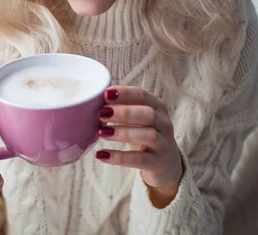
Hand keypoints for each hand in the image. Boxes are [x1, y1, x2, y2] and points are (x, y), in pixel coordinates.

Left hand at [95, 86, 182, 206]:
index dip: (124, 94)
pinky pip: (140, 159)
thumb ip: (119, 107)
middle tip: (101, 113)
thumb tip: (91, 100)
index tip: (105, 94)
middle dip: (124, 112)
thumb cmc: (144, 133)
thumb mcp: (136, 118)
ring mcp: (163, 144)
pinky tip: (102, 155)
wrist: (166, 164)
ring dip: (123, 132)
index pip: (142, 95)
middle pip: (148, 114)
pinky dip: (120, 157)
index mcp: (156, 107)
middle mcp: (163, 123)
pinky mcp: (157, 163)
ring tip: (101, 132)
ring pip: (148, 135)